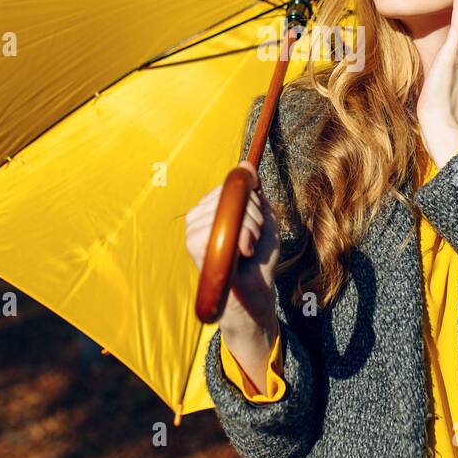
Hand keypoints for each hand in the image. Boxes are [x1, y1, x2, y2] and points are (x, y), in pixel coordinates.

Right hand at [184, 164, 280, 339]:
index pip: (231, 186)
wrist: (256, 292)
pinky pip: (219, 224)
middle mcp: (198, 216)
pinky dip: (239, 239)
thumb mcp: (264, 218)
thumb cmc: (259, 258)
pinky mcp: (193, 244)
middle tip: (253, 241)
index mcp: (211, 208)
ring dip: (250, 230)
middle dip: (254, 216)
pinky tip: (240, 254)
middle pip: (230, 195)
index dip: (252, 202)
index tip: (258, 225)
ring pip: (227, 209)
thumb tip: (245, 165)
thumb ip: (255, 192)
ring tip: (247, 250)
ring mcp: (193, 230)